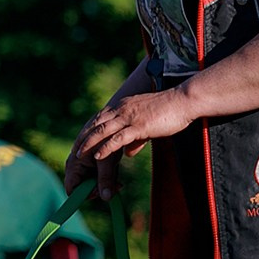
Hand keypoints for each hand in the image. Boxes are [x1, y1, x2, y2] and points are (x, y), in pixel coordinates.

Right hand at [60, 139, 121, 202]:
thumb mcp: (107, 160)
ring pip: (92, 183)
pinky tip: (116, 171)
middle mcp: (75, 166)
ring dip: (105, 183)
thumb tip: (105, 198)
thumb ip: (105, 179)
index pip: (72, 190)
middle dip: (98, 189)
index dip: (86, 194)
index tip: (101, 192)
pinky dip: (107, 177)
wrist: (114, 122)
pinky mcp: (91, 162)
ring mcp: (82, 164)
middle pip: (82, 188)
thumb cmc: (108, 138)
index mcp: (73, 164)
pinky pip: (97, 176)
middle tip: (115, 186)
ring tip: (117, 180)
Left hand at [67, 89, 195, 198]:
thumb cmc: (170, 112)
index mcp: (123, 106)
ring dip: (89, 144)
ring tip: (79, 156)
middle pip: (96, 124)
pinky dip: (105, 147)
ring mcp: (130, 117)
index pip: (99, 118)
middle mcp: (122, 109)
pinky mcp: (139, 126)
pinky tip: (97, 157)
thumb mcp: (148, 124)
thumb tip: (127, 153)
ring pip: (103, 131)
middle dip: (83, 138)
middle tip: (74, 151)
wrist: (184, 101)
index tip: (79, 142)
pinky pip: (118, 138)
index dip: (88, 131)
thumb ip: (136, 138)